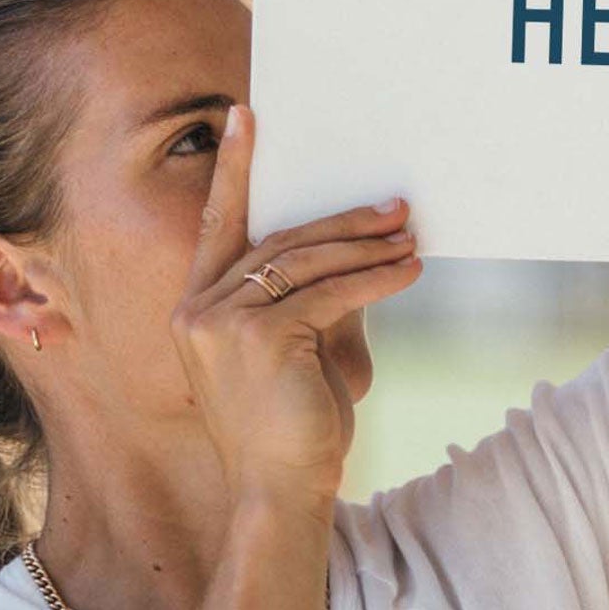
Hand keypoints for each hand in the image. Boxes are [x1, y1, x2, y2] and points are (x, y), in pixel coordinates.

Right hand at [168, 105, 421, 518]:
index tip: (244, 116)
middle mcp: (198, 308)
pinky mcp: (258, 336)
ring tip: (411, 237)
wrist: (281, 493)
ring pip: (307, 261)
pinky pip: (330, 291)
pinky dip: (376, 277)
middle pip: (280, 239)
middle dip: (343, 219)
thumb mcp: (303, 348)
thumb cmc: (295, 426)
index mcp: (197, 307)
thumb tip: (363, 246)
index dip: (233, 169)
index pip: (220, 225)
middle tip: (395, 206)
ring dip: (368, 245)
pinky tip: (409, 271)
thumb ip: (316, 296)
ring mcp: (221, 322)